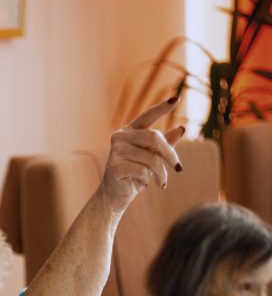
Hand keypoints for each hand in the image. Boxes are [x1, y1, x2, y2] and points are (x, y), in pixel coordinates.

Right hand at [100, 97, 184, 215]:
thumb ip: (165, 144)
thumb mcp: (151, 159)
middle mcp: (120, 137)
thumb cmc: (134, 175)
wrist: (114, 197)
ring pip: (151, 158)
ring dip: (161, 173)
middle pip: (154, 138)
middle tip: (179, 169)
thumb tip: (181, 128)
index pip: (148, 116)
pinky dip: (148, 179)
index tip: (177, 98)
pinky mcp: (114, 167)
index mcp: (129, 131)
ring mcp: (115, 151)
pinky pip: (142, 171)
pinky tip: (143, 184)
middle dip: (170, 155)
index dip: (162, 108)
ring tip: (162, 183)